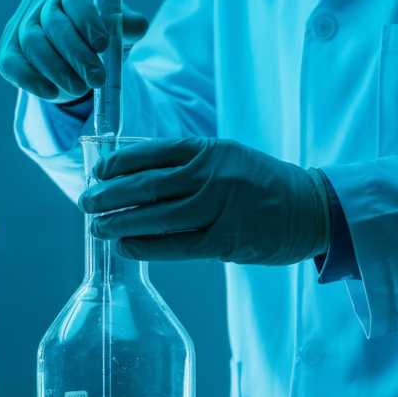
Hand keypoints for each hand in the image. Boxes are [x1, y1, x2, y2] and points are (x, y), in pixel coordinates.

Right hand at [0, 0, 148, 101]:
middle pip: (53, 25)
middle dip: (77, 55)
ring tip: (81, 88)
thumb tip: (136, 25)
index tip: (103, 45)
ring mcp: (19, 24)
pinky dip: (32, 80)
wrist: (75, 61)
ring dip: (58, 70)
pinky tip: (51, 92)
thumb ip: (129, 26)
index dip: (88, 20)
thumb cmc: (99, 39)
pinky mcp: (7, 51)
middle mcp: (40, 0)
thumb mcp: (119, 32)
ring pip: (34, 44)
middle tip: (96, 79)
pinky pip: (13, 64)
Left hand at [79, 138, 329, 265]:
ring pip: (156, 217)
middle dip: (109, 196)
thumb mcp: (225, 155)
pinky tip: (126, 247)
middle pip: (146, 186)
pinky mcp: (226, 241)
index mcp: (208, 149)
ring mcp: (219, 208)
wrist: (311, 207)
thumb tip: (131, 172)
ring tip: (98, 228)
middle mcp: (211, 175)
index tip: (96, 173)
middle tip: (86, 203)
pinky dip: (146, 247)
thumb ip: (185, 162)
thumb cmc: (259, 181)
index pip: (150, 153)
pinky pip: (175, 246)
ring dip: (120, 224)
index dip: (116, 164)